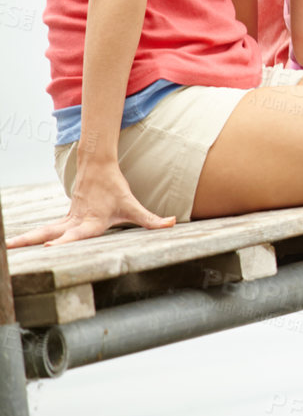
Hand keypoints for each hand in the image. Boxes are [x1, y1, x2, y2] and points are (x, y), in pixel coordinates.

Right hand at [5, 158, 172, 247]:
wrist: (98, 167)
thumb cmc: (116, 189)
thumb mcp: (134, 206)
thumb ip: (152, 219)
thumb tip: (173, 223)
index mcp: (90, 222)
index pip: (76, 235)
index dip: (64, 242)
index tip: (49, 248)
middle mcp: (75, 222)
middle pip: (49, 233)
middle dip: (31, 242)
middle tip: (10, 247)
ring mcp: (67, 219)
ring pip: (43, 230)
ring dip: (26, 239)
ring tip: (6, 247)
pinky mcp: (65, 218)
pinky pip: (46, 229)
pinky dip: (32, 236)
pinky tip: (21, 244)